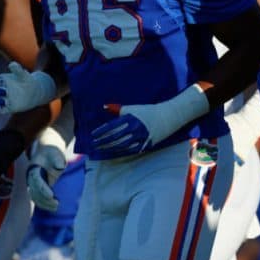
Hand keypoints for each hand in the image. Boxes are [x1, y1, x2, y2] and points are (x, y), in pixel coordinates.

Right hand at [0, 62, 56, 114]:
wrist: (35, 91)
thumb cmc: (27, 80)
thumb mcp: (23, 74)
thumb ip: (17, 69)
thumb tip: (12, 64)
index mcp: (2, 81)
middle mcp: (1, 90)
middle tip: (2, 91)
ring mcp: (4, 99)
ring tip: (3, 100)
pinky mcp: (8, 107)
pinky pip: (1, 110)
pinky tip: (0, 109)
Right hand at [26, 133, 67, 211]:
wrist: (48, 151)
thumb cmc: (52, 152)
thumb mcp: (55, 152)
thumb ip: (57, 159)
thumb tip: (59, 168)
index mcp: (33, 168)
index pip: (36, 181)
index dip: (43, 189)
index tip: (51, 195)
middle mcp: (31, 178)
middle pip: (34, 191)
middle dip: (44, 199)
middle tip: (56, 204)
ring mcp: (33, 184)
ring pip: (35, 197)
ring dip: (44, 204)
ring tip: (56, 207)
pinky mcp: (38, 188)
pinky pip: (38, 198)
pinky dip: (44, 204)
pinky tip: (52, 207)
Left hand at [91, 84, 208, 157]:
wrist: (167, 117)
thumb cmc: (148, 111)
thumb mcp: (133, 108)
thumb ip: (118, 108)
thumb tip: (104, 106)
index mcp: (130, 119)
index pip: (111, 127)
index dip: (100, 132)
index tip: (92, 136)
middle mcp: (135, 129)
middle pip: (114, 138)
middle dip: (102, 142)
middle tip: (93, 145)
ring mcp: (141, 137)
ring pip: (121, 145)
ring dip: (109, 148)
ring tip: (100, 150)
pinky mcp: (146, 144)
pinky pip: (130, 149)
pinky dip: (120, 151)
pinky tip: (113, 152)